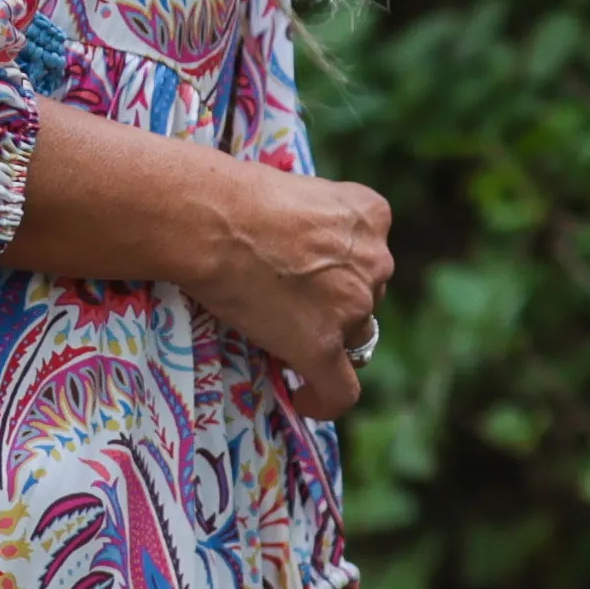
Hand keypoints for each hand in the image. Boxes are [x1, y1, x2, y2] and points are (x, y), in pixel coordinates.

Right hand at [183, 159, 396, 425]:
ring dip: (326, 337)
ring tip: (282, 336)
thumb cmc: (235, 194)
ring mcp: (353, 307)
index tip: (317, 279)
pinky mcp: (323, 347)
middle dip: (335, 301)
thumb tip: (295, 248)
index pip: (368, 253)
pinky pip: (340, 390)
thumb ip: (314, 220)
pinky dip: (325, 399)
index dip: (341, 268)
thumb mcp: (297, 189)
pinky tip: (305, 398)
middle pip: (364, 295)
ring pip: (353, 337)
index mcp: (371, 215)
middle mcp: (375, 261)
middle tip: (289, 301)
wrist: (214, 222)